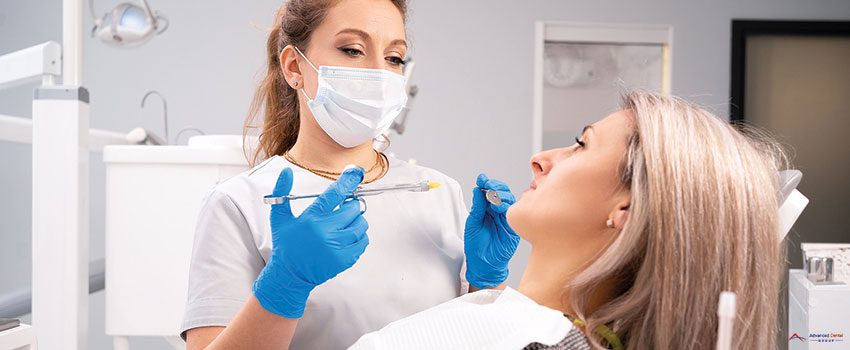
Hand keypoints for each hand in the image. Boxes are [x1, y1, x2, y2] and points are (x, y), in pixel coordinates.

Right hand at [253, 166, 369, 317]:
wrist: (290, 274)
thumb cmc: (286, 245)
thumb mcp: (279, 218)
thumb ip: (282, 193)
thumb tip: (286, 172)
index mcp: (310, 219)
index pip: (334, 195)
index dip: (347, 182)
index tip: (355, 173)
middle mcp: (325, 233)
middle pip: (352, 209)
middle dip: (351, 206)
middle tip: (346, 207)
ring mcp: (336, 247)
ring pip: (360, 225)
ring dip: (357, 220)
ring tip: (346, 223)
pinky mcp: (344, 259)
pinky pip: (362, 242)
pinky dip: (359, 236)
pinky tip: (347, 236)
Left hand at [464, 173, 519, 288]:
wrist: (483, 264)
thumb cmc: (476, 246)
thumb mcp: (472, 223)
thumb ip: (477, 207)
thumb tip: (477, 190)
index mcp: (487, 210)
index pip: (490, 192)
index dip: (487, 184)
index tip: (482, 178)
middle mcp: (498, 212)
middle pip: (502, 192)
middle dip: (495, 186)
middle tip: (487, 185)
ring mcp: (506, 219)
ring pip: (509, 200)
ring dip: (501, 195)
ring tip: (491, 197)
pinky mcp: (513, 227)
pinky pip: (513, 213)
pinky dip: (506, 207)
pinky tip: (498, 207)